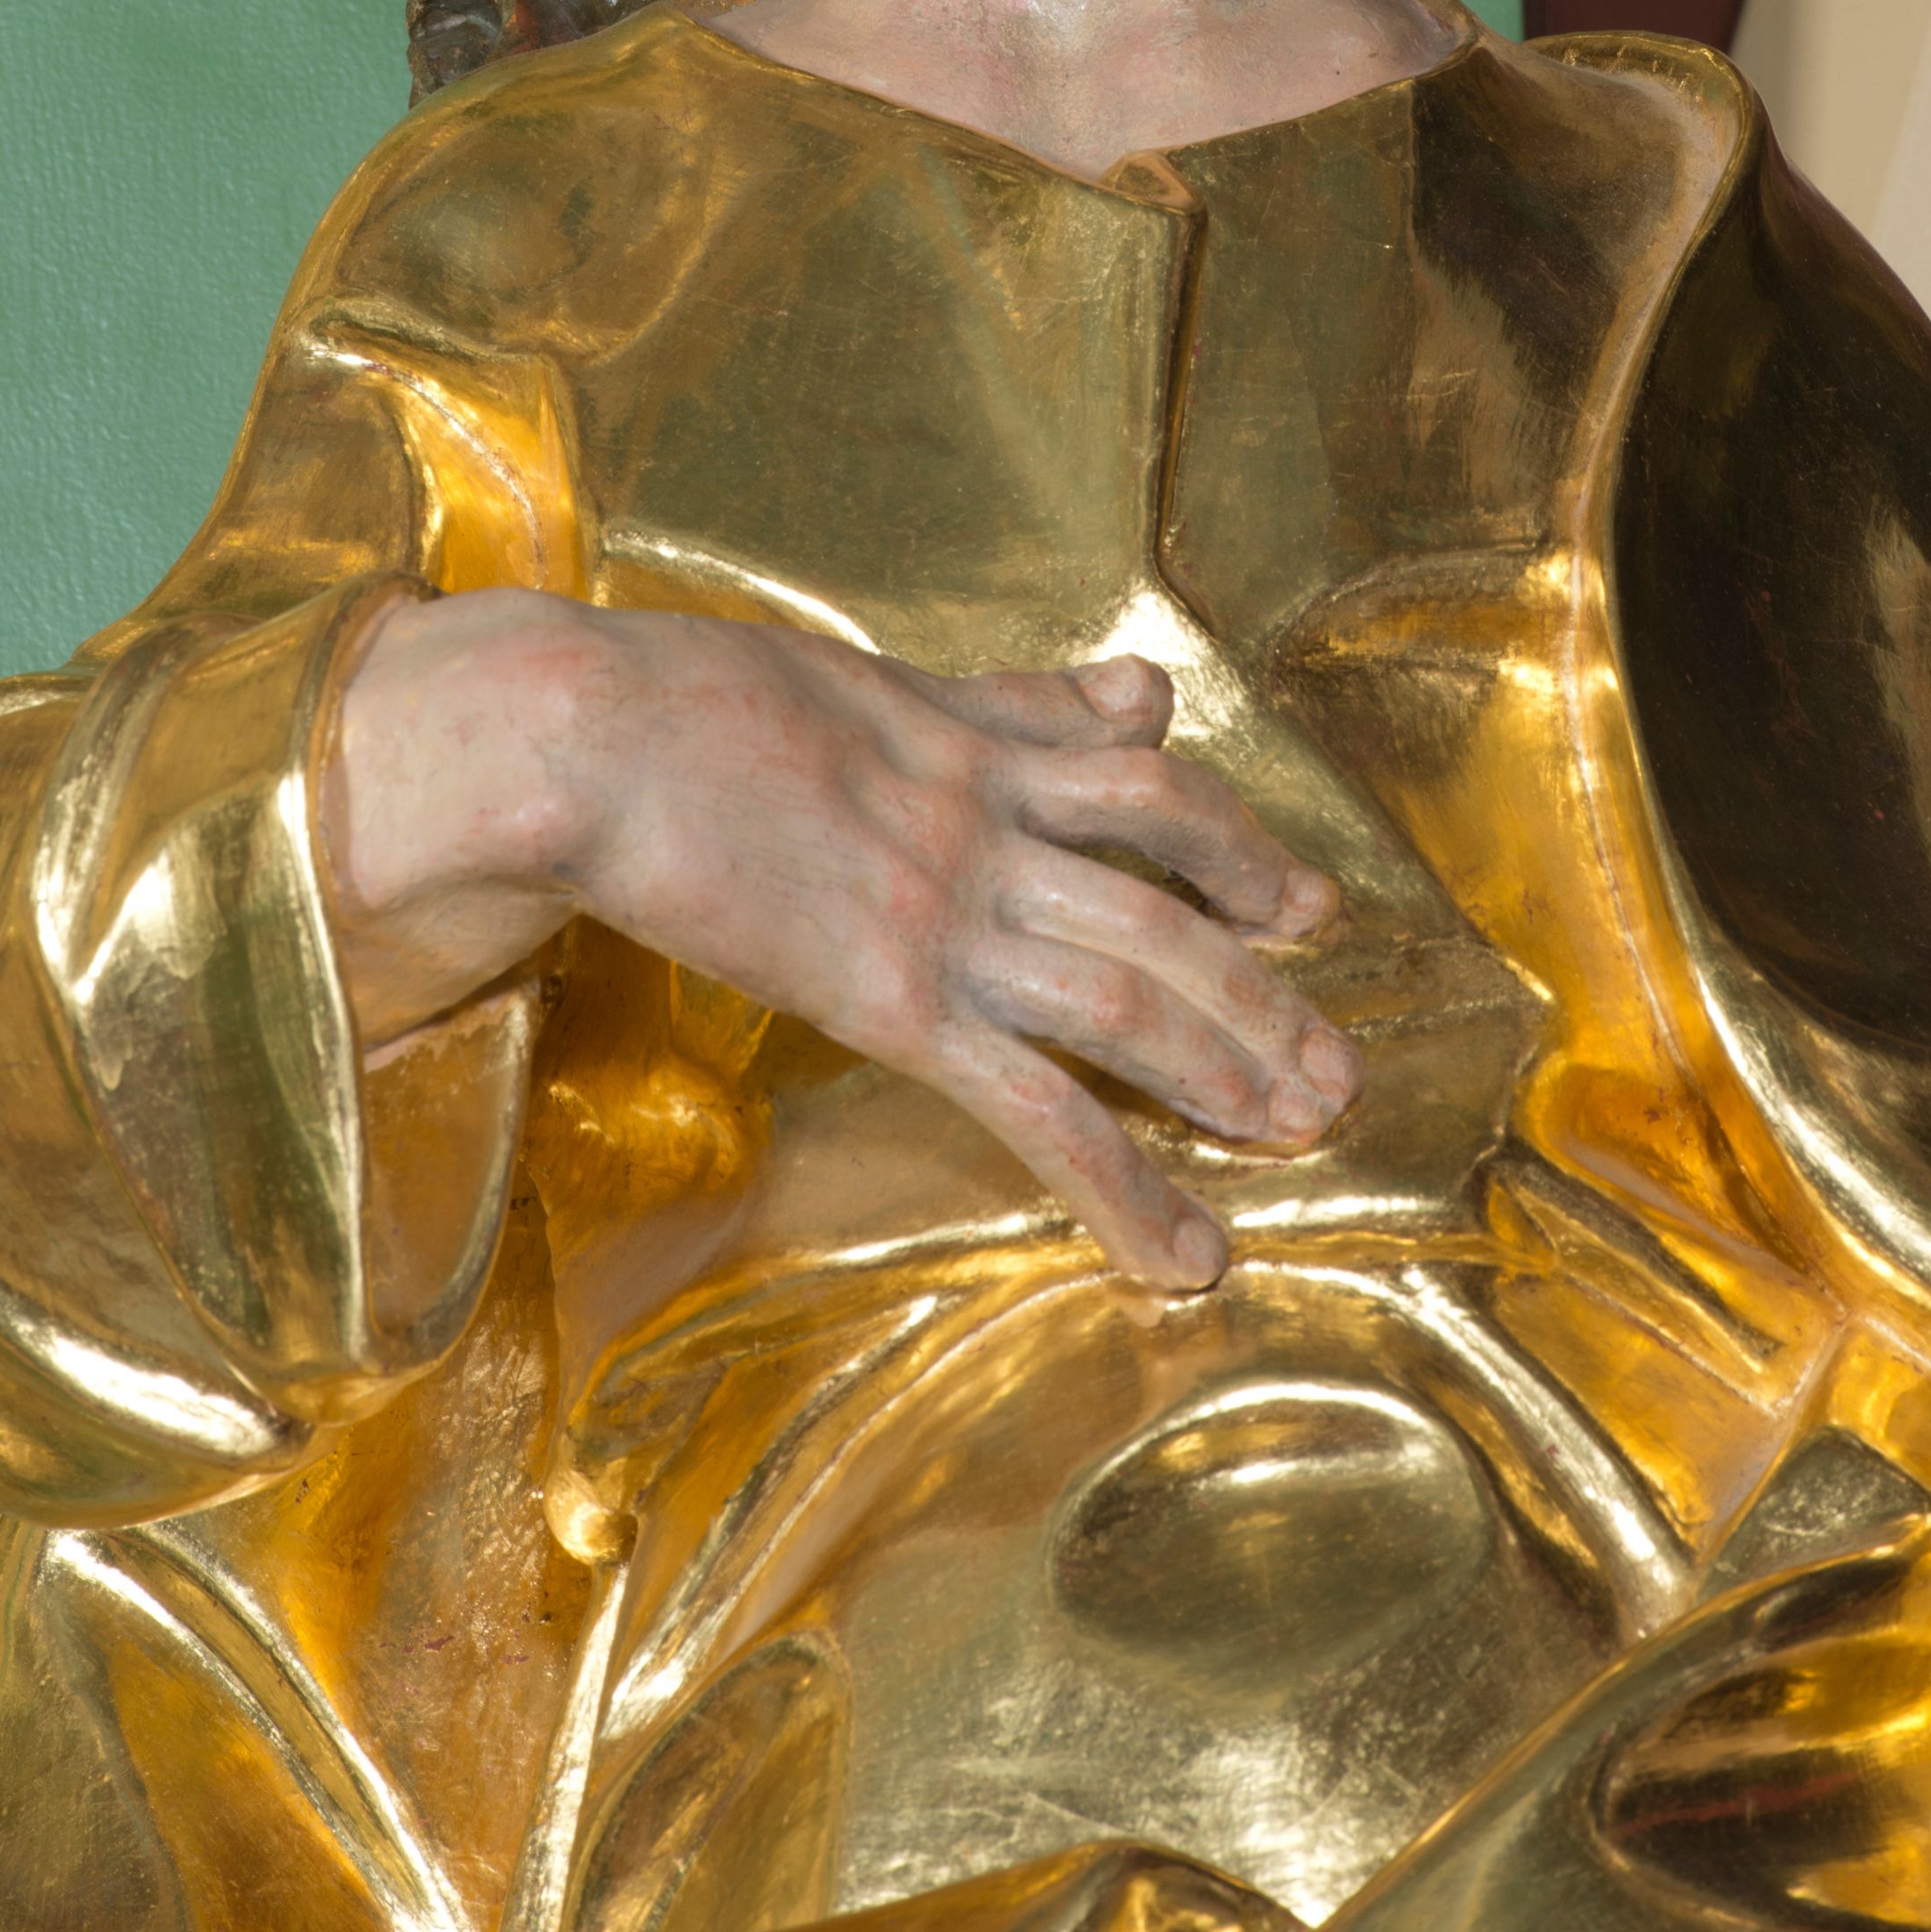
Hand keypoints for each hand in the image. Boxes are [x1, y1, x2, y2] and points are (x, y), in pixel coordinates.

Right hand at [327, 592, 1359, 1291]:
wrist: (588, 733)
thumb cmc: (692, 699)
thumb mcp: (876, 680)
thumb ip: (1013, 699)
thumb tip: (1140, 687)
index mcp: (974, 748)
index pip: (1145, 787)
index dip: (1239, 845)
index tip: (1305, 901)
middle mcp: (983, 828)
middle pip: (1163, 908)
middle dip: (1262, 990)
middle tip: (1342, 1065)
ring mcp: (943, 911)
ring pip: (1127, 996)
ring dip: (1228, 1068)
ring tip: (1304, 1129)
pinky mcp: (889, 995)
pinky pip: (1034, 1102)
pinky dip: (1124, 1181)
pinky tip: (1181, 1251)